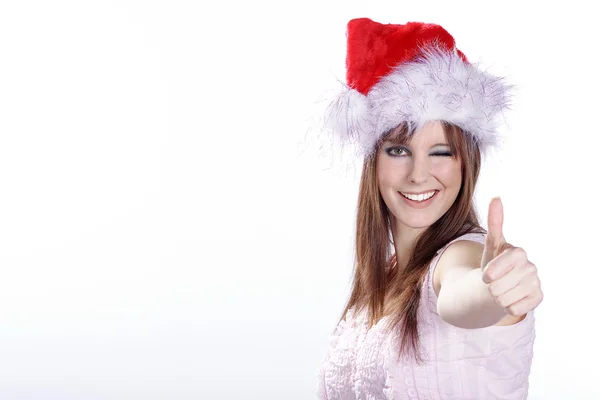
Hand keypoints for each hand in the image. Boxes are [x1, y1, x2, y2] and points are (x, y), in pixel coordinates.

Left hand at [480, 197, 543, 316]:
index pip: (502, 265)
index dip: (492, 271)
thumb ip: (494, 223)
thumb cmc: (493, 263)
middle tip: (492, 283)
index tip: (485, 275)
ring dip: (497, 297)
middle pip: (500, 286)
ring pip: (505, 298)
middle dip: (491, 287)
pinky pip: (515, 308)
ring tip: (499, 290)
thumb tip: (496, 197)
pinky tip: (509, 298)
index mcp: (519, 252)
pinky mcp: (538, 298)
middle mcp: (531, 267)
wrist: (499, 284)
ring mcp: (536, 283)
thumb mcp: (491, 245)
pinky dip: (507, 306)